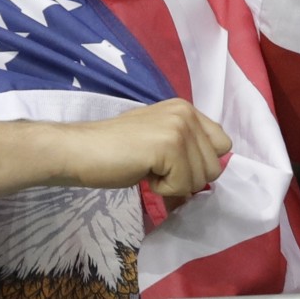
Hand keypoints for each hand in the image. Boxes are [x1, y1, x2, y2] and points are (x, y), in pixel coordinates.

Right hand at [51, 99, 230, 202]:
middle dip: (188, 178)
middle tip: (156, 170)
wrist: (77, 151)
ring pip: (202, 177)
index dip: (200, 163)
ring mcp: (180, 127)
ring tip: (147, 169)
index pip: (222, 144)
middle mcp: (188, 113)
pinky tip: (142, 173)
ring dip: (174, 184)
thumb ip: (184, 152)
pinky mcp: (170, 145)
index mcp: (186, 110)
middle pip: (215, 165)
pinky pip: (183, 185)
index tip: (173, 167)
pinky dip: (163, 189)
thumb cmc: (113, 152)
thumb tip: (203, 184)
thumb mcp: (158, 144)